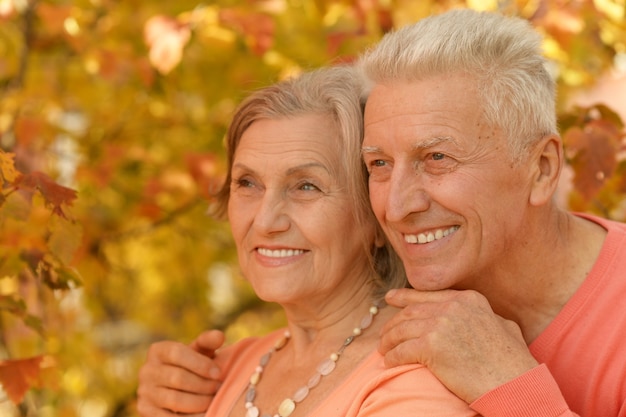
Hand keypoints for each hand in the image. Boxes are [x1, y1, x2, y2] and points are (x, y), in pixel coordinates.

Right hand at [137, 330, 224, 415]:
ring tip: (213, 400)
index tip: (218, 373)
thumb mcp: (199, 351)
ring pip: (174, 399)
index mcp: (158, 351)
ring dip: (199, 402)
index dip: (200, 363)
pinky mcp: (145, 410)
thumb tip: (219, 336)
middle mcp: (146, 370)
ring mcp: (144, 392)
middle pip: (177, 378)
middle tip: (218, 388)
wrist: (178, 388)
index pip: (177, 353)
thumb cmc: (193, 366)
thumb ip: (208, 342)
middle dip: (202, 384)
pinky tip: (204, 414)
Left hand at [380, 288, 538, 402]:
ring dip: (389, 340)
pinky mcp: (431, 347)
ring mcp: (441, 324)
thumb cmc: (514, 362)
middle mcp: (453, 307)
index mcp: (469, 299)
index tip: (390, 299)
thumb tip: (484, 315)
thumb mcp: (504, 326)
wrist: (515, 383)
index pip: (428, 296)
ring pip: (402, 330)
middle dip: (393, 322)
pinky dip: (392, 357)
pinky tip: (388, 362)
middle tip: (384, 332)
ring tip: (383, 349)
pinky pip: (402, 350)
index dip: (405, 297)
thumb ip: (488, 316)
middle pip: (411, 312)